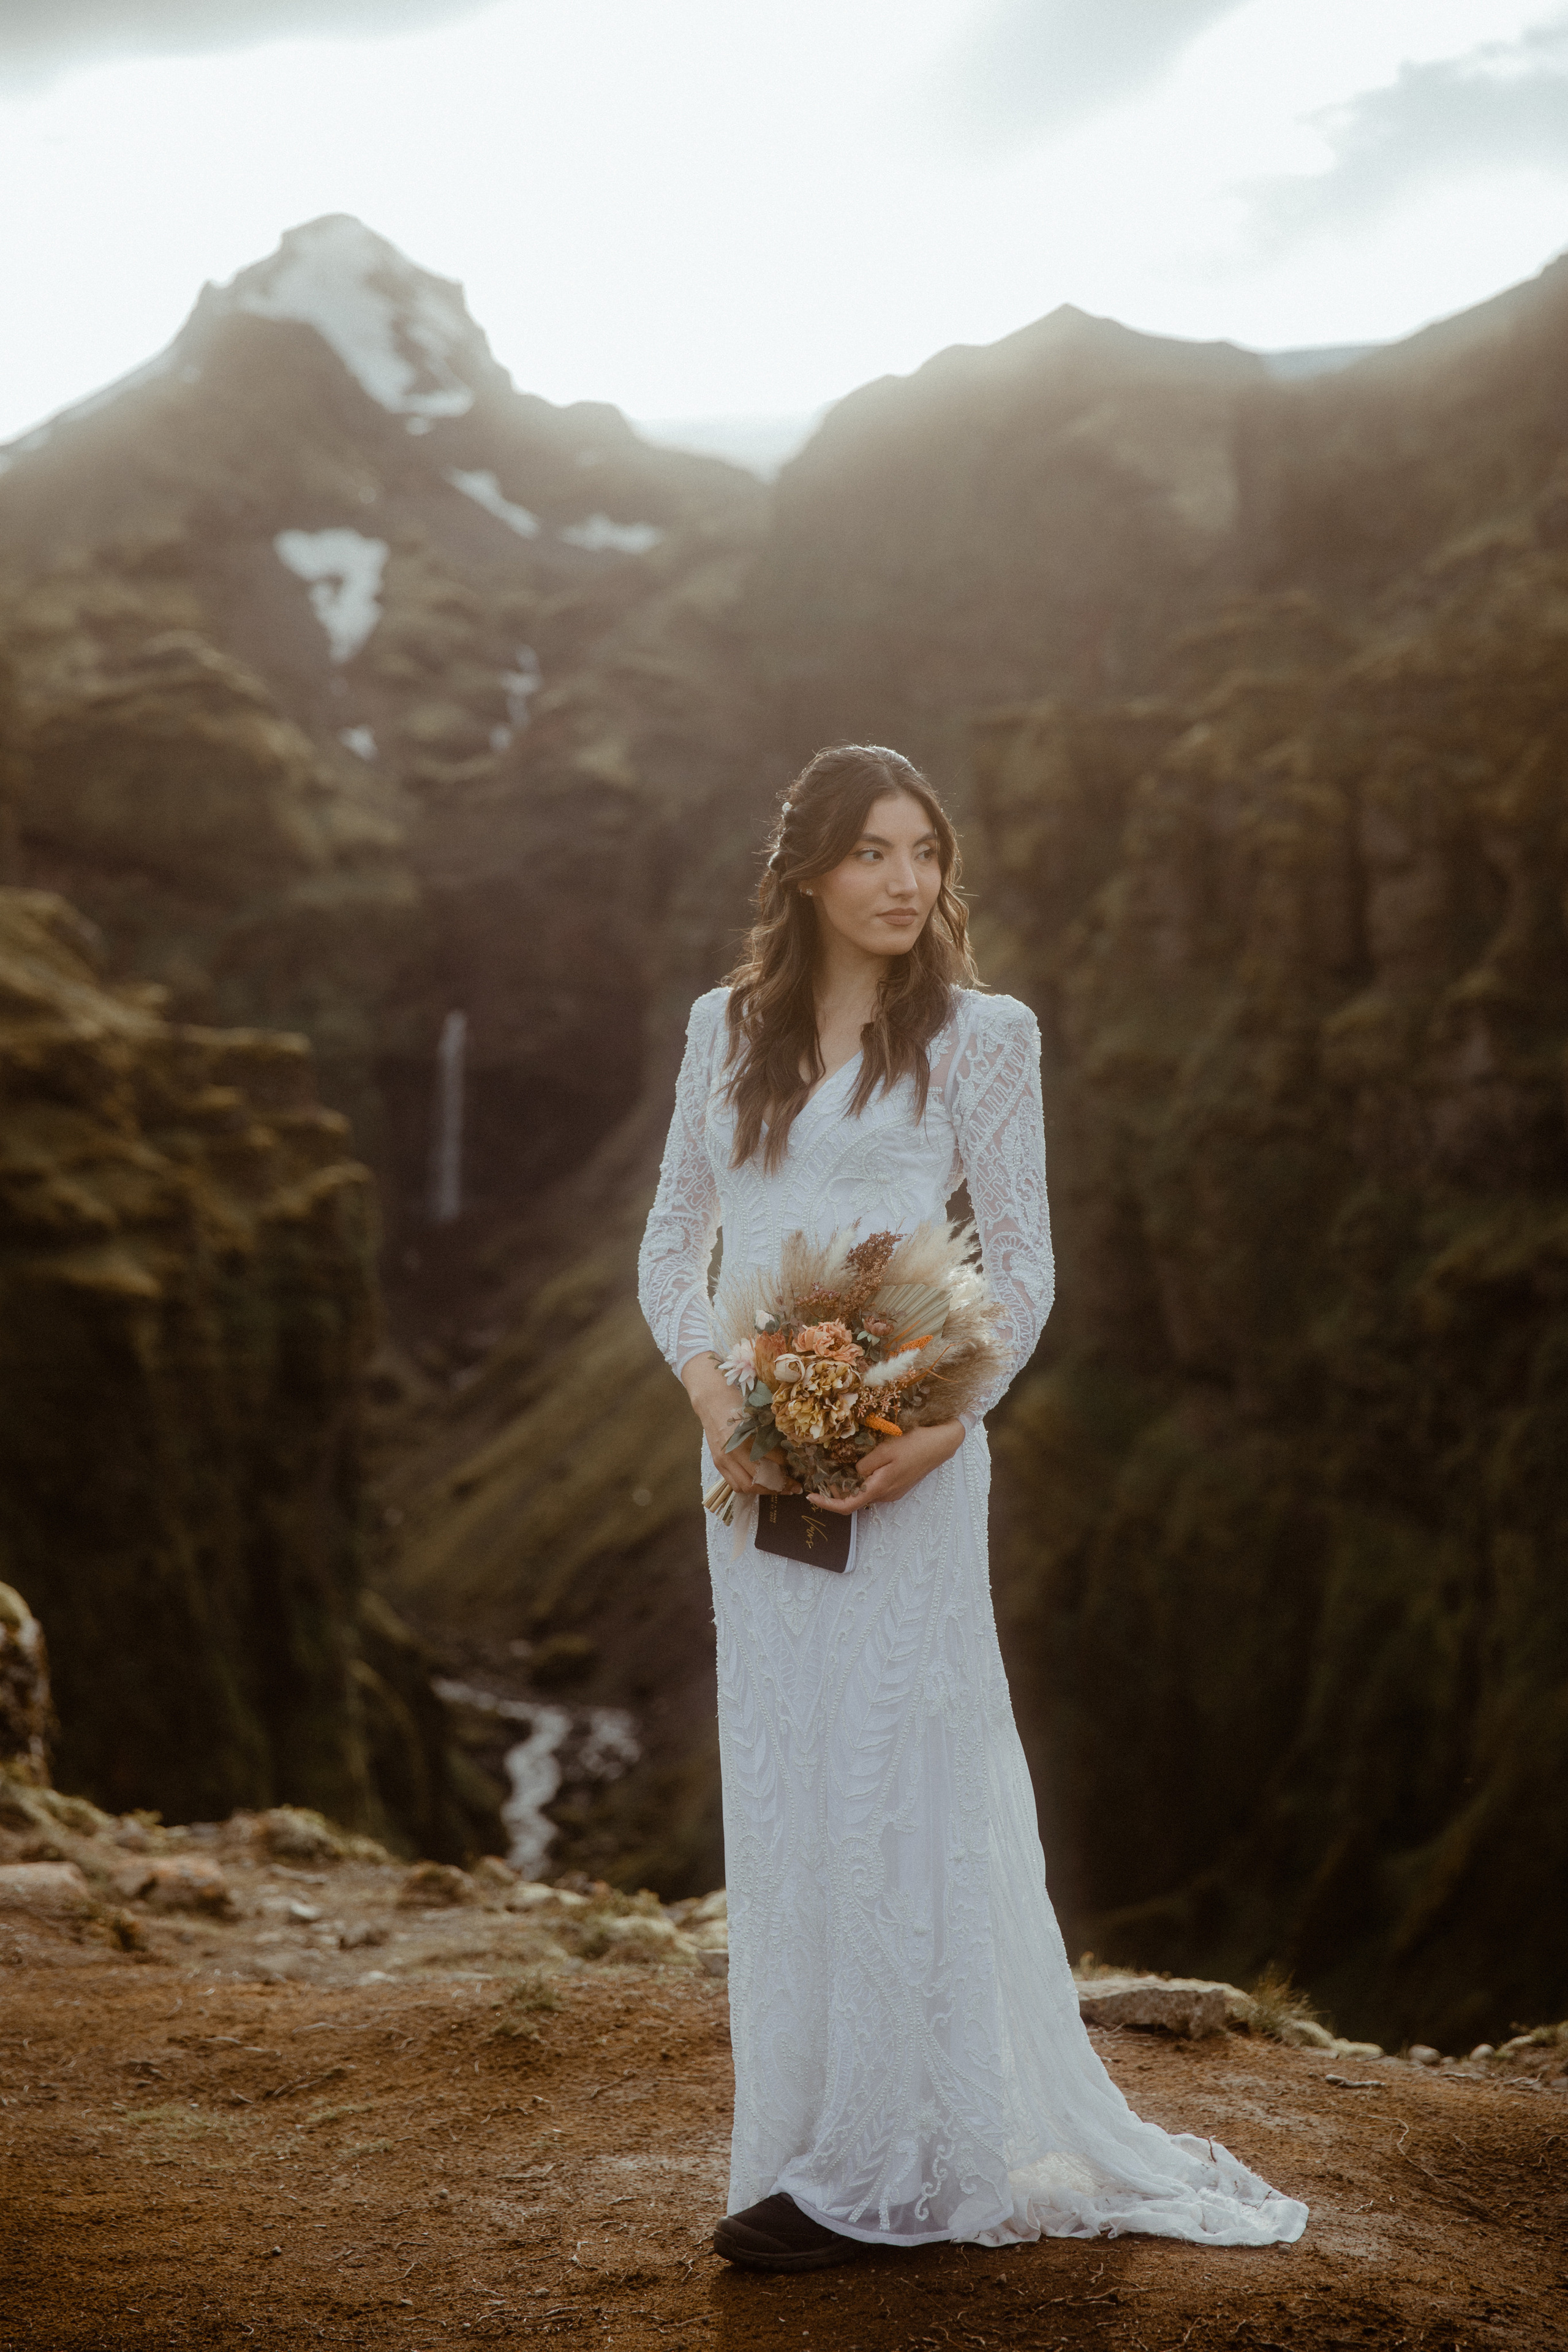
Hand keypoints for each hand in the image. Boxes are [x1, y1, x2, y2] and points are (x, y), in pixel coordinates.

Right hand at [682, 1357, 798, 1496]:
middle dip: (779, 1486)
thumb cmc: (737, 1403)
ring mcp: (722, 1460)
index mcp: (744, 1437)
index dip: (786, 1464)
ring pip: (745, 1487)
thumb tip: (790, 1449)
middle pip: (757, 1480)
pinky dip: (749, 1487)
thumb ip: (770, 1433)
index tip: (797, 1465)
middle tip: (794, 1487)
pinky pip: (734, 1484)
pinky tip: (761, 1483)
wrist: (711, 1401)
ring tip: (779, 1488)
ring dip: (764, 1490)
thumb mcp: (757, 1415)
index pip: (771, 1458)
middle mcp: (732, 1453)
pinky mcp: (717, 1464)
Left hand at [809, 1419, 964, 1513]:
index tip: (810, 1496)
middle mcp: (885, 1495)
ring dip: (849, 1485)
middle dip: (836, 1491)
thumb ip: (865, 1465)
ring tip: (838, 1467)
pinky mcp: (897, 1486)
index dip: (827, 1504)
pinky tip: (859, 1466)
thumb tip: (852, 1475)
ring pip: (864, 1493)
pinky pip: (874, 1488)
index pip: (847, 1506)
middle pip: (854, 1500)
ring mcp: (893, 1492)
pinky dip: (861, 1481)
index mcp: (879, 1488)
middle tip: (823, 1474)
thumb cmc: (914, 1444)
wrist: (940, 1445)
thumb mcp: (885, 1450)